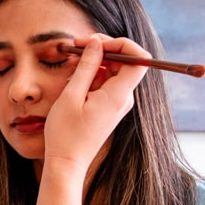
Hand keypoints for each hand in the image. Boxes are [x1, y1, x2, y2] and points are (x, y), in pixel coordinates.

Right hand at [43, 34, 147, 171]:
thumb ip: (86, 66)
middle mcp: (123, 98)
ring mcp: (117, 104)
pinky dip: (91, 76)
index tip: (96, 42)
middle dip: (102, 49)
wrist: (67, 162)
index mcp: (118, 95)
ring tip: (70, 64)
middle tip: (76, 45)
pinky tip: (73, 79)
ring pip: (112, 71)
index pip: (138, 59)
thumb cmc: (66, 133)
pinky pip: (105, 83)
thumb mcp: (71, 95)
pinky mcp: (109, 108)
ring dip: (93, 62)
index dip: (121, 44)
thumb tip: (96, 43)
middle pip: (125, 62)